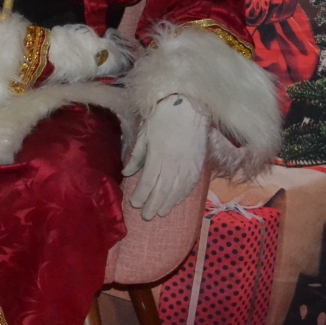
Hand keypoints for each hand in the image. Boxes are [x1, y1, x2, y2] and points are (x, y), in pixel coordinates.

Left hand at [123, 94, 208, 219]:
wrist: (189, 108)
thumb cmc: (162, 118)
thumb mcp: (144, 135)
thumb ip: (136, 156)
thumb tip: (126, 172)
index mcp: (158, 156)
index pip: (148, 182)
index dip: (141, 195)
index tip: (135, 203)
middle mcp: (174, 164)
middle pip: (163, 191)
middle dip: (153, 205)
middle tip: (146, 216)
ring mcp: (188, 166)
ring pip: (177, 191)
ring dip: (168, 204)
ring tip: (160, 213)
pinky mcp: (198, 165)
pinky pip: (190, 185)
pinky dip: (182, 195)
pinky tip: (176, 201)